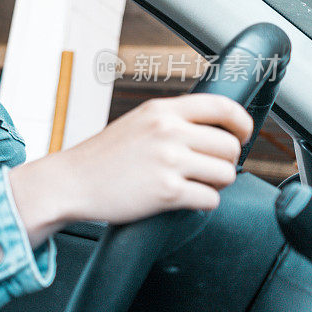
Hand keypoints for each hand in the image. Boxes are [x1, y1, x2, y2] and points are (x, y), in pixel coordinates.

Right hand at [8, 93, 253, 246]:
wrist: (70, 182)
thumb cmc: (100, 158)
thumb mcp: (136, 123)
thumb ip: (171, 121)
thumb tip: (214, 131)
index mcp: (161, 111)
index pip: (222, 107)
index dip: (242, 124)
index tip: (242, 136)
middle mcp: (168, 131)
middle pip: (230, 147)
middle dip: (224, 162)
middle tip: (204, 170)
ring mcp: (168, 161)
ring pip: (225, 175)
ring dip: (214, 185)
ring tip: (189, 185)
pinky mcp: (167, 191)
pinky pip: (209, 200)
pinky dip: (200, 204)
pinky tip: (179, 200)